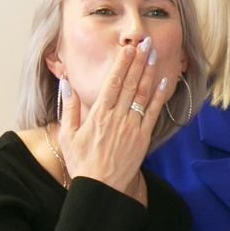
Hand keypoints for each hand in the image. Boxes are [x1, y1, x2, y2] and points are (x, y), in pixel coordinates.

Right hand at [58, 38, 175, 200]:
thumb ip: (69, 108)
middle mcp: (117, 117)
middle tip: (145, 42)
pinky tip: (163, 81)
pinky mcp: (142, 138)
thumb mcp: (67, 135)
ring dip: (149, 72)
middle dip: (138, 61)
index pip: (112, 82)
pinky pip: (152, 113)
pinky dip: (158, 96)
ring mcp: (132, 127)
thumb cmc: (82, 163)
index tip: (128, 48)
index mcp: (98, 114)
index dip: (121, 64)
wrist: (100, 189)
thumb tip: (66, 84)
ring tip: (154, 54)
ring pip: (142, 94)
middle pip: (129, 83)